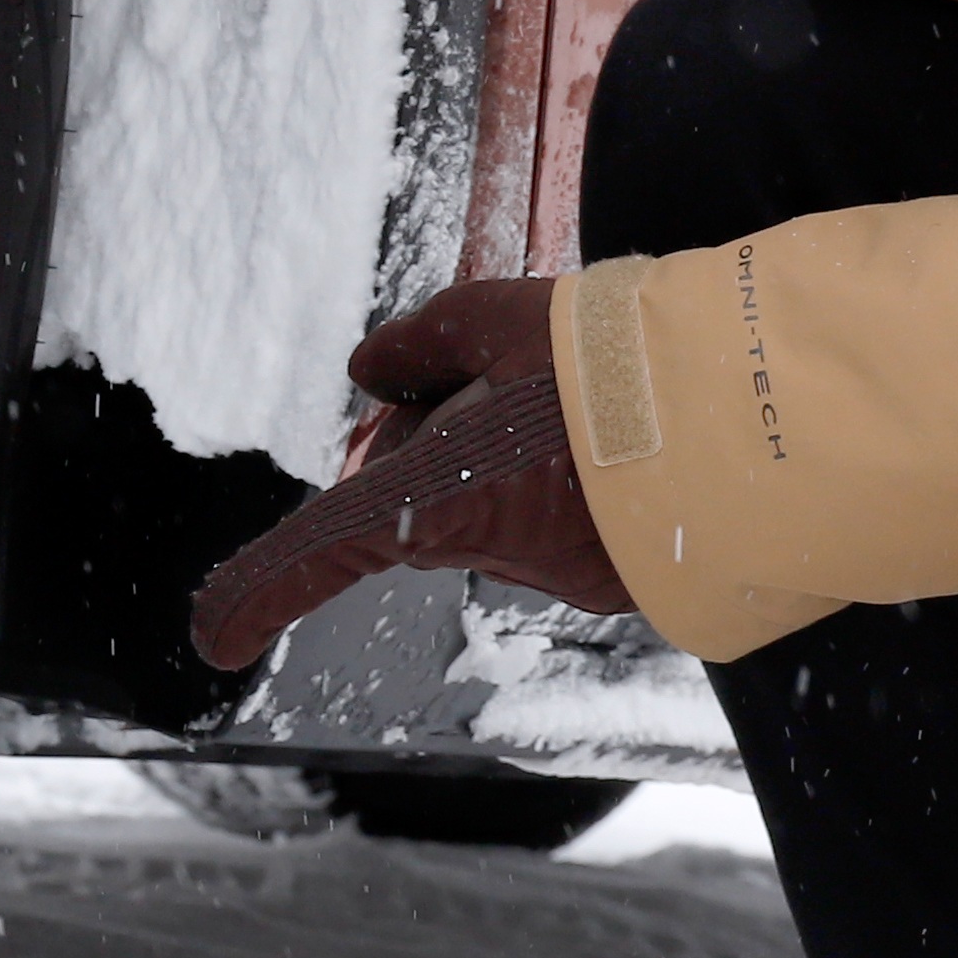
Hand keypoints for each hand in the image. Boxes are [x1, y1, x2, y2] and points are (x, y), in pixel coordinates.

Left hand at [185, 276, 637, 669]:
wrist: (746, 409)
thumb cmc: (604, 354)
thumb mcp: (487, 317)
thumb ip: (415, 346)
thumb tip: (366, 371)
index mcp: (433, 492)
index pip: (320, 548)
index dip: (256, 593)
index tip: (211, 641)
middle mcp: (481, 549)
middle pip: (415, 497)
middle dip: (429, 440)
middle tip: (497, 374)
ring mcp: (550, 574)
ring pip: (490, 510)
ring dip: (508, 461)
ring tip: (582, 397)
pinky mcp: (610, 583)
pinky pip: (555, 529)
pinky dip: (567, 488)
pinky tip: (619, 439)